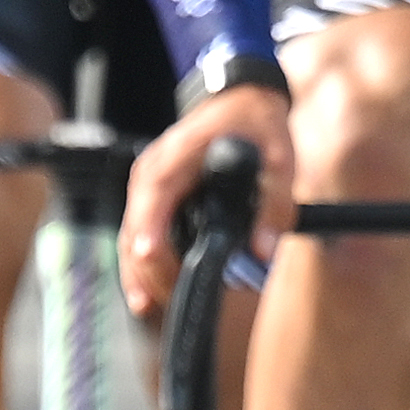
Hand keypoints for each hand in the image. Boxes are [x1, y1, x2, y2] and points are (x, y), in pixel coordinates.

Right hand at [119, 80, 288, 314]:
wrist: (240, 101)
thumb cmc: (255, 126)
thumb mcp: (279, 159)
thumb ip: (275, 205)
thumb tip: (263, 252)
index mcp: (174, 161)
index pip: (151, 208)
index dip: (152, 245)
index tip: (161, 276)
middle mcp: (150, 174)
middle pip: (134, 233)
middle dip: (150, 272)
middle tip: (176, 304)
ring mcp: (145, 187)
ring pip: (129, 240)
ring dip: (141, 274)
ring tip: (156, 307)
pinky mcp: (150, 199)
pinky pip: (138, 236)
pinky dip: (142, 265)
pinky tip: (151, 294)